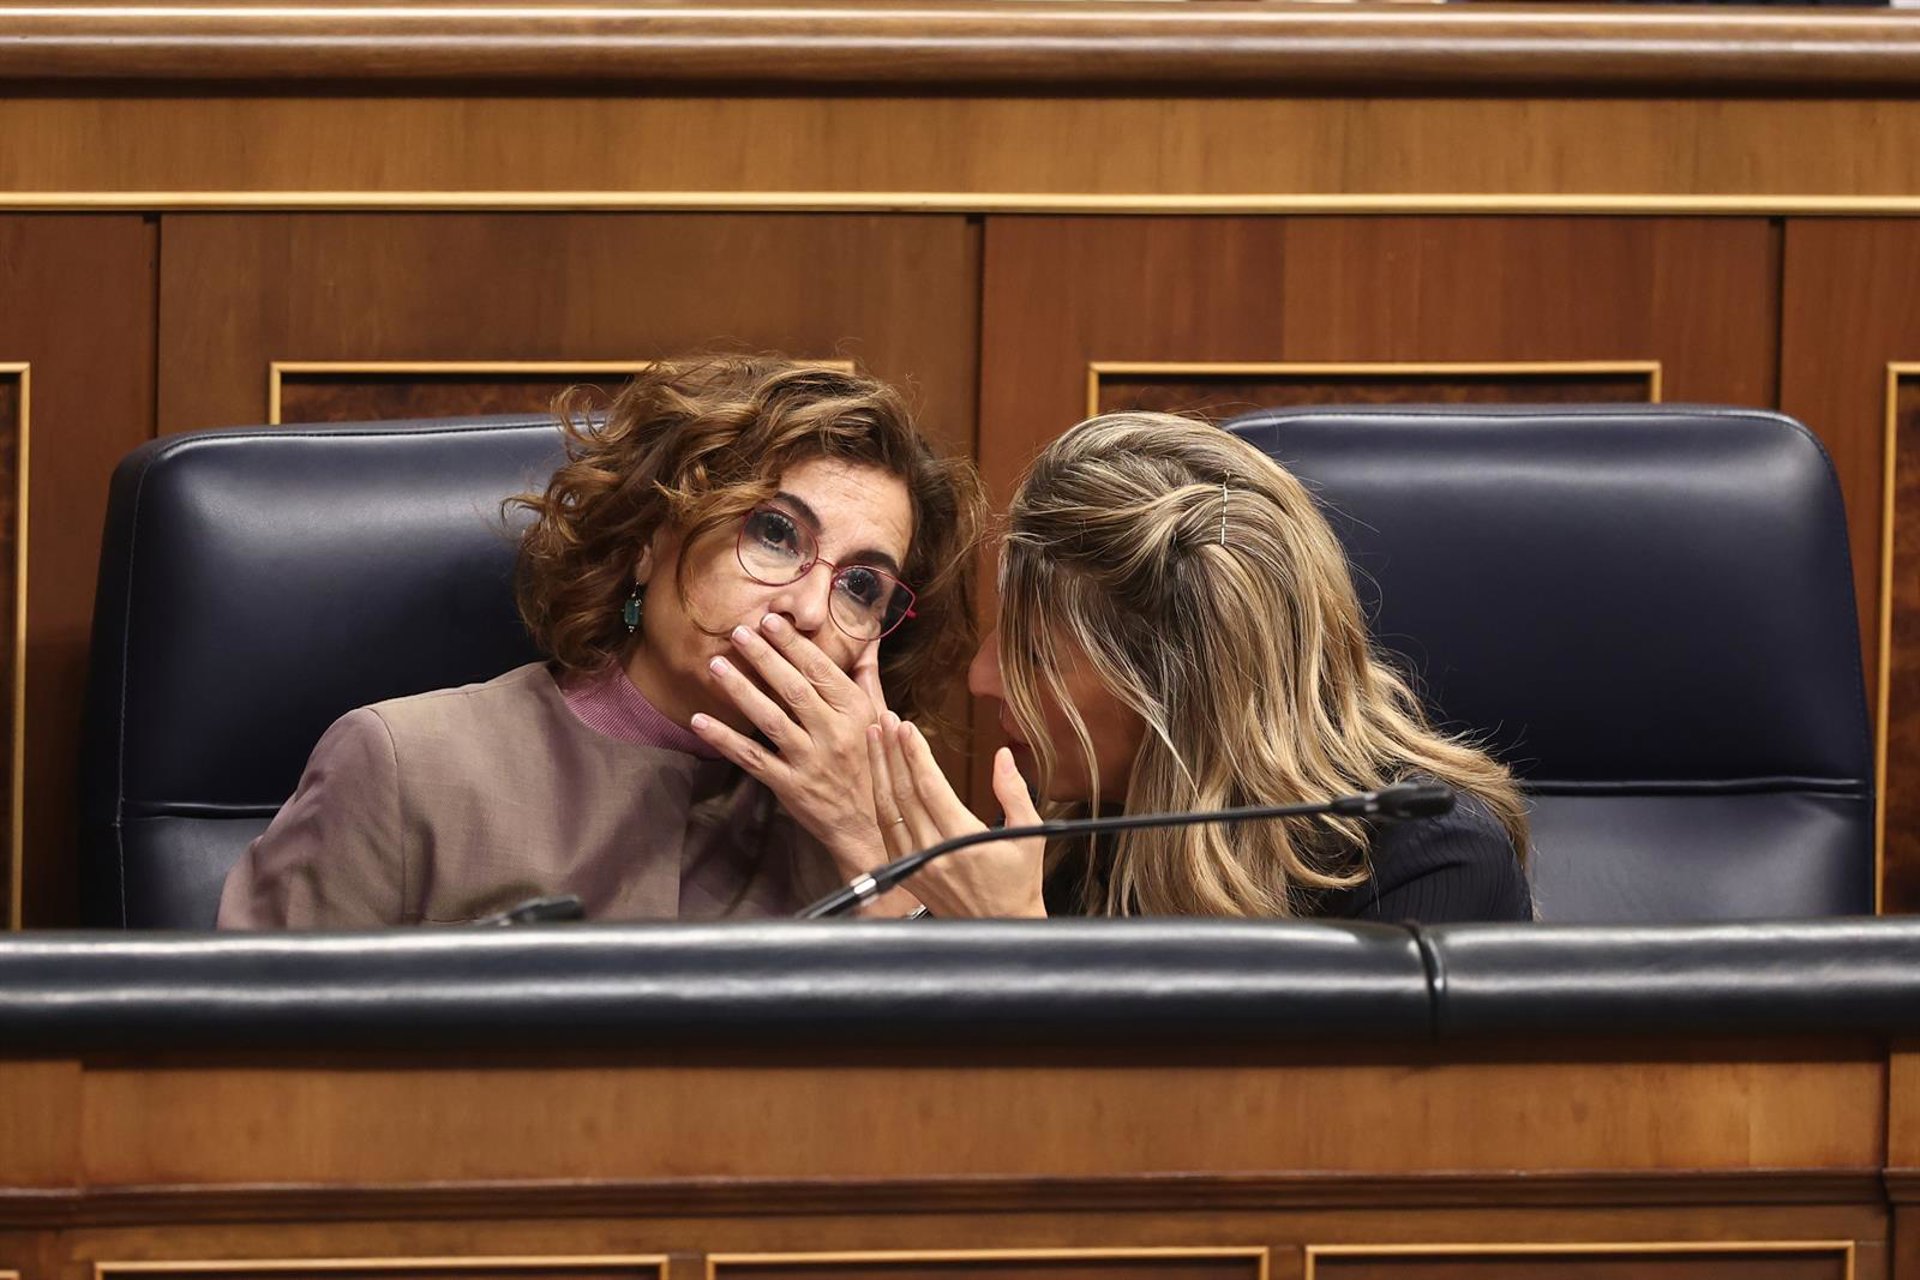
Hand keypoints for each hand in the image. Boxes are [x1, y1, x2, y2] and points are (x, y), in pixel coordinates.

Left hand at [690, 614, 884, 873]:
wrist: (869, 825)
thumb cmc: (874, 765)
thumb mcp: (879, 719)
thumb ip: (868, 678)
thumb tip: (868, 640)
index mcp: (855, 712)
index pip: (820, 671)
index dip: (793, 645)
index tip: (770, 621)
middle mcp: (833, 733)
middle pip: (793, 689)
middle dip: (763, 657)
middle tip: (738, 632)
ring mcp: (809, 760)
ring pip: (770, 719)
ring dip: (741, 690)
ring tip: (717, 665)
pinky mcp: (788, 785)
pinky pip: (752, 758)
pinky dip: (724, 739)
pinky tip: (700, 720)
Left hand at [870, 716, 1046, 918]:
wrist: (1001, 928)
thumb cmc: (1019, 883)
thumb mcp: (1030, 834)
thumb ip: (1015, 792)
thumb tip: (1002, 757)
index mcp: (962, 841)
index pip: (929, 787)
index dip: (914, 754)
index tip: (907, 727)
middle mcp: (933, 853)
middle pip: (902, 793)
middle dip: (891, 752)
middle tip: (884, 720)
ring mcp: (915, 865)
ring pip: (887, 810)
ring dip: (879, 772)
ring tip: (874, 740)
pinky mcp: (907, 874)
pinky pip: (887, 830)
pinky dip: (881, 800)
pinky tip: (879, 778)